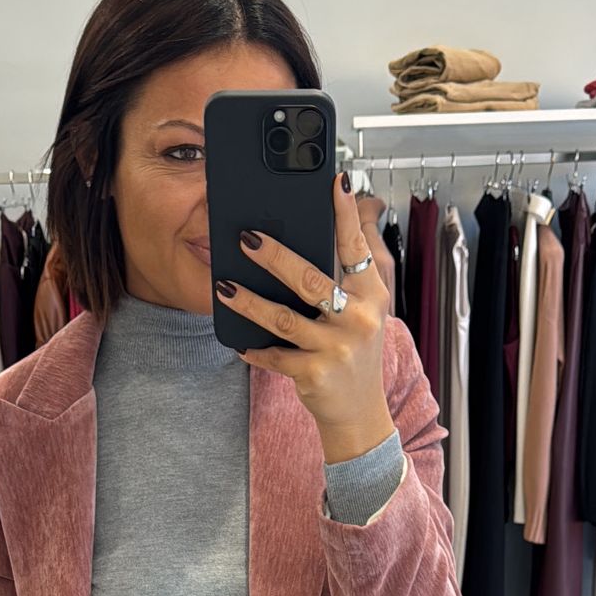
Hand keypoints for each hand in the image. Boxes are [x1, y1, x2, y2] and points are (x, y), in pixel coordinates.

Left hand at [219, 171, 394, 462]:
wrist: (359, 414)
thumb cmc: (353, 356)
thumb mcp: (362, 314)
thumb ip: (346, 278)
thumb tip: (325, 232)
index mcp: (371, 296)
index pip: (357, 247)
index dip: (345, 214)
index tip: (336, 181)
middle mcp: (358, 319)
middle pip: (310, 279)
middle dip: (275, 256)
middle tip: (246, 237)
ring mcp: (336, 348)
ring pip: (283, 318)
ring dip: (249, 302)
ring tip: (224, 286)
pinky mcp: (315, 374)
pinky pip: (275, 355)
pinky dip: (255, 349)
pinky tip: (240, 342)